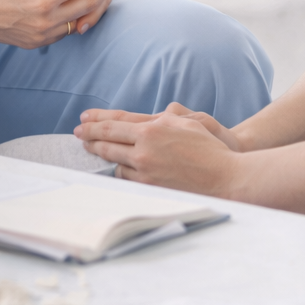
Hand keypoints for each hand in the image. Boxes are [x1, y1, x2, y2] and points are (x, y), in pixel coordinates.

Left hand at [74, 105, 241, 195]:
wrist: (226, 178)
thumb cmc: (211, 148)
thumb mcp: (190, 121)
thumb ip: (167, 117)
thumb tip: (156, 116)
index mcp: (153, 129)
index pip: (115, 124)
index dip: (96, 122)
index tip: (83, 121)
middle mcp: (145, 149)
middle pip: (108, 143)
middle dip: (90, 138)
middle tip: (79, 135)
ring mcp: (145, 171)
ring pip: (115, 163)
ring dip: (103, 156)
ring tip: (95, 150)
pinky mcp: (150, 188)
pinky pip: (126, 179)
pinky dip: (120, 172)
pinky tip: (116, 169)